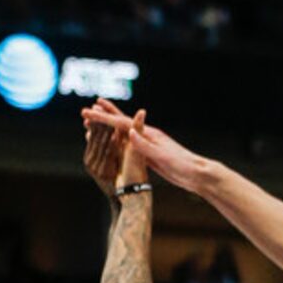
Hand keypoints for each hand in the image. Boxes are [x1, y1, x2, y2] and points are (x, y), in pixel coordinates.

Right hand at [83, 99, 206, 192]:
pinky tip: (115, 141)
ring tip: (97, 122)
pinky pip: (129, 146)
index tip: (87, 113)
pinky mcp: (150, 154)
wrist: (196, 173)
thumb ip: (144, 144)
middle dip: (104, 116)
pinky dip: (119, 141)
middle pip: (121, 123)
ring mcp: (149, 144)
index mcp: (148, 133)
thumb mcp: (161, 155)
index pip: (121, 123)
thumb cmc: (181, 164)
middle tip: (87, 109)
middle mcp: (147, 135)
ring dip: (110, 127)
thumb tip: (129, 131)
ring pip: (124, 133)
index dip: (103, 118)